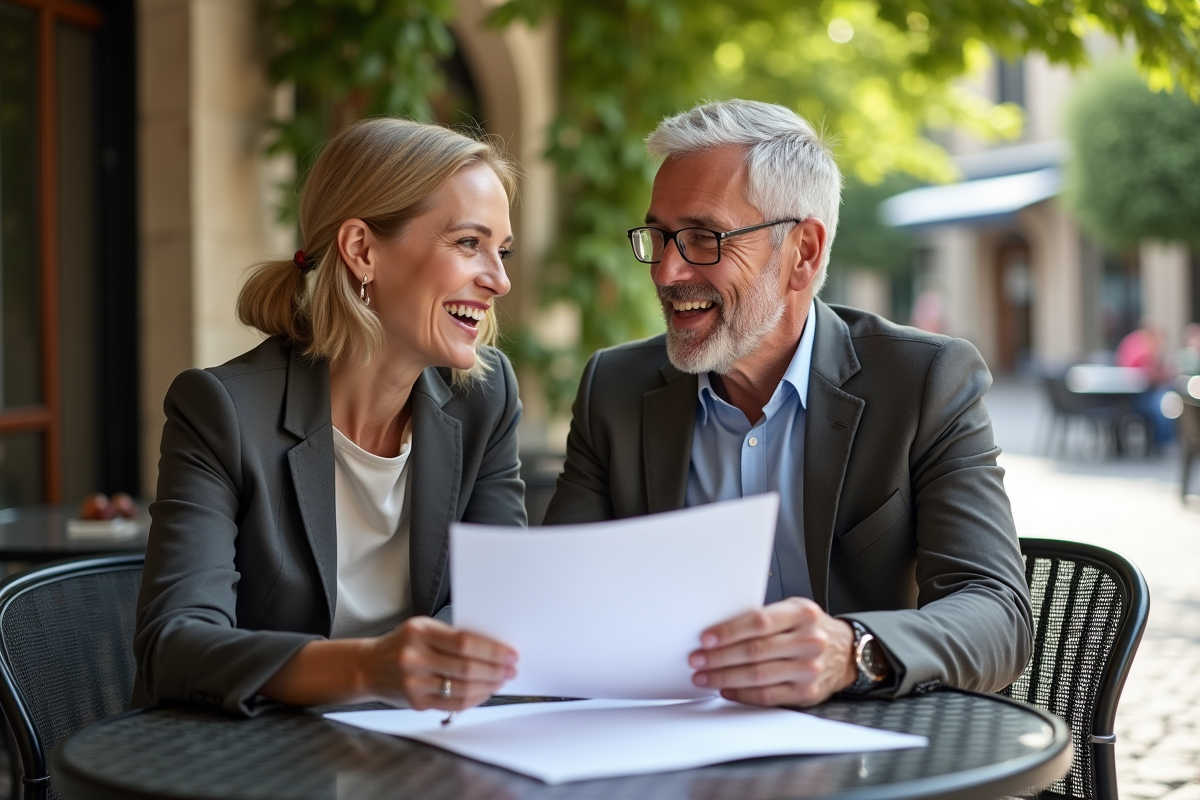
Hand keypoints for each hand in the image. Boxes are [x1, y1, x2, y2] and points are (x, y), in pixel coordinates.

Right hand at [360, 616, 517, 710]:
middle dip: (496, 670)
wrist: (368, 667)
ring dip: (488, 686)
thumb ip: (452, 636)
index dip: (492, 650)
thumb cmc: (401, 644)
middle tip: (511, 669)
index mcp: (419, 632)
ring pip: (462, 689)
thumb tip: (492, 647)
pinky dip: (474, 699)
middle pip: (466, 668)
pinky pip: (453, 704)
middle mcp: (414, 658)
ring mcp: (414, 683)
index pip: (465, 642)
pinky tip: (484, 692)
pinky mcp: (416, 703)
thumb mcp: (422, 628)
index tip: (510, 654)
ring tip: (501, 680)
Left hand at [688, 597, 856, 706]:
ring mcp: (809, 669)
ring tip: (704, 676)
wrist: (846, 652)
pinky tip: (726, 689)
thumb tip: (720, 630)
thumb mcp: (793, 610)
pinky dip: (743, 694)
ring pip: (758, 675)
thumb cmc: (810, 628)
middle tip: (697, 659)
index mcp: (802, 614)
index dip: (729, 631)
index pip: (759, 622)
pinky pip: (768, 696)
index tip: (706, 638)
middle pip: (755, 651)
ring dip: (725, 677)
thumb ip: (764, 617)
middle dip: (720, 657)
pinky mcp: (806, 693)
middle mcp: (809, 641)